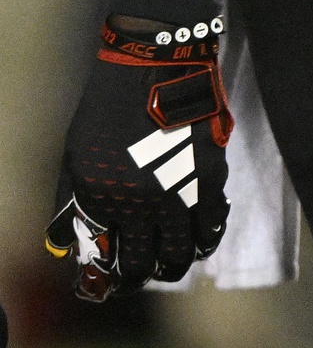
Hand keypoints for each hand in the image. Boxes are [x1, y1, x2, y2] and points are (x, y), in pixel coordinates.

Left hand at [47, 14, 231, 299]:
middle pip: (146, 263)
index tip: (112, 284)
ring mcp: (177, 191)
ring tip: (175, 262)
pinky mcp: (209, 175)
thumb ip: (72, 200)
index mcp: (100, 198)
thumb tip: (65, 240)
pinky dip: (207, 237)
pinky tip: (201, 239)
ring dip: (178, 263)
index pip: (105, 257)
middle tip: (144, 276)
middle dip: (143, 277)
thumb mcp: (76, 155)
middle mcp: (137, 203)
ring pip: (182, 250)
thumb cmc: (107, 106)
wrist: (155, 64)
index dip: (109, 278)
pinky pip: (212, 222)